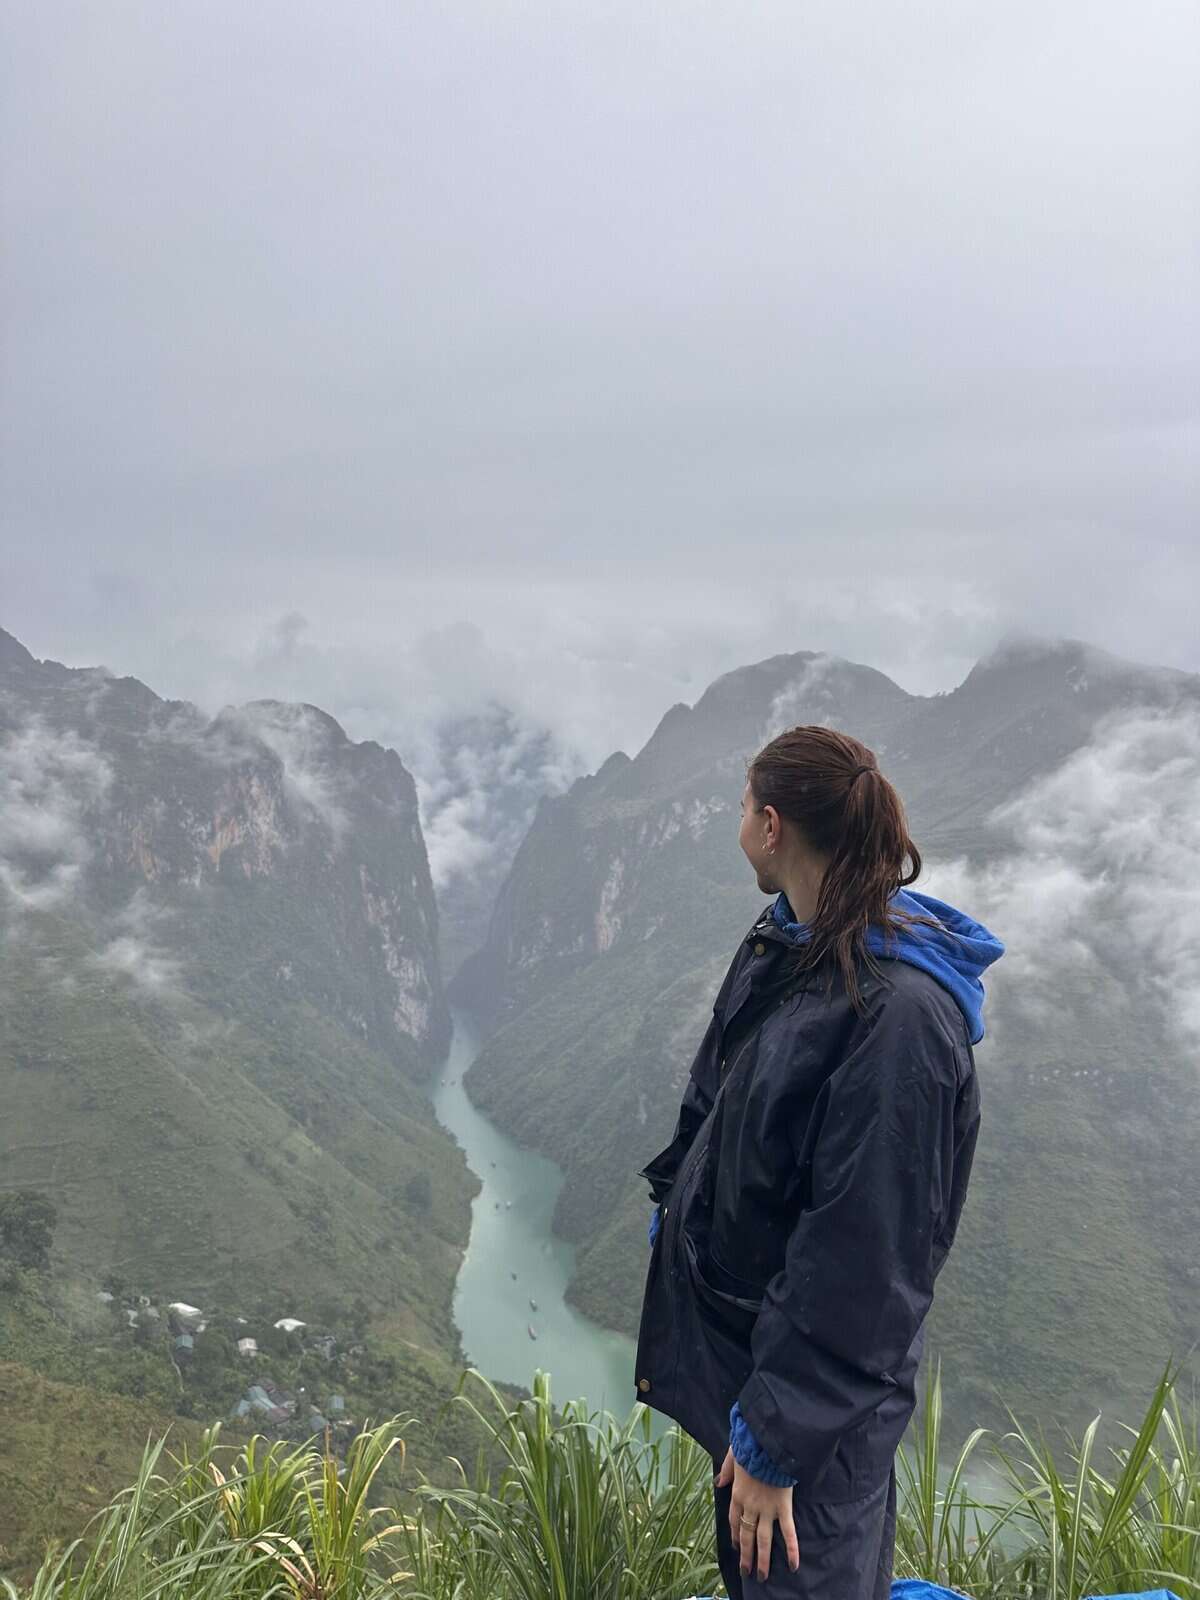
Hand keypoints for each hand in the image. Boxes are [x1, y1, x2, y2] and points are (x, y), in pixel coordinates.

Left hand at [715, 1447, 799, 1580]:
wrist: (768, 1443)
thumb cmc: (751, 1445)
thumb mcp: (733, 1455)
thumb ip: (726, 1470)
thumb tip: (718, 1482)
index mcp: (737, 1493)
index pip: (734, 1520)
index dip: (736, 1535)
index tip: (737, 1546)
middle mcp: (750, 1505)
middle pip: (746, 1535)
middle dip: (746, 1555)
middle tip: (746, 1572)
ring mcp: (766, 1508)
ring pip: (763, 1539)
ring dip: (762, 1559)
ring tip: (761, 1576)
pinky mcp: (783, 1507)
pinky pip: (788, 1531)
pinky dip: (791, 1549)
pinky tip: (793, 1565)